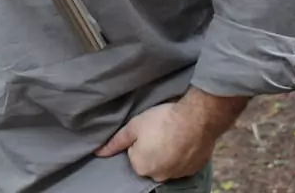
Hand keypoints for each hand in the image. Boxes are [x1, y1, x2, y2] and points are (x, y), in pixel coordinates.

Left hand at [94, 87, 247, 181]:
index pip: (134, 153)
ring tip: (173, 134)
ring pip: (166, 163)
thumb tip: (98, 152)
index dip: (140, 139)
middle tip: (160, 130)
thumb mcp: (134, 126)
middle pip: (150, 161)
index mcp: (141, 166)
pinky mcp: (193, 170)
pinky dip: (182, 155)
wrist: (197, 118)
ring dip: (168, 152)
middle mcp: (158, 176)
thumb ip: (116, 142)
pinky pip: (182, 164)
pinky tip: (184, 140)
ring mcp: (177, 175)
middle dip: (153, 148)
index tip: (149, 129)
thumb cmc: (162, 120)